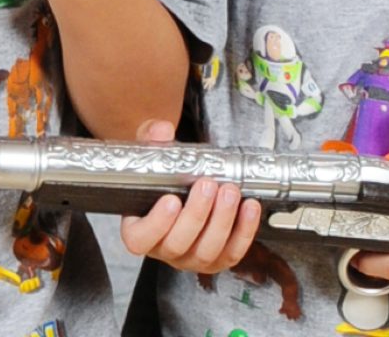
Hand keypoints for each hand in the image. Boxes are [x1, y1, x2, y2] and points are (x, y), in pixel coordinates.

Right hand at [117, 118, 260, 272]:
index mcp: (140, 229)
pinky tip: (249, 206)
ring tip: (230, 191)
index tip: (171, 200)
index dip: (156, 224)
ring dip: (222, 221)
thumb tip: (162, 130)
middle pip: (178, 244)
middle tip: (208, 185)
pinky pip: (231, 253)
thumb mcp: (151, 155)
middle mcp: (164, 249)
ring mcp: (191, 257)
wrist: (183, 186)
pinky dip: (243, 231)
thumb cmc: (161, 176)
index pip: (139, 239)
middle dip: (197, 215)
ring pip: (206, 251)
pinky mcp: (217, 259)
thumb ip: (152, 140)